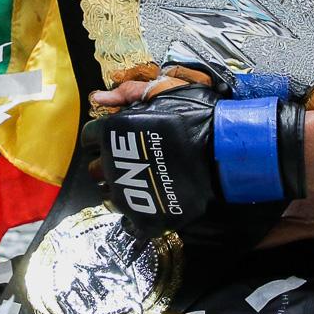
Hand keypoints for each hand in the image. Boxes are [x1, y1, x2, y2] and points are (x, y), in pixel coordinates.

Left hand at [80, 73, 305, 240]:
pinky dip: (137, 216)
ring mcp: (126, 194)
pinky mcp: (143, 216)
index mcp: (110, 133)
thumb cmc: (194, 115)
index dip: (103, 135)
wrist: (224, 149)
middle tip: (131, 159)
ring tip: (142, 181)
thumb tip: (97, 97)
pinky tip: (151, 203)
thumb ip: (126, 93)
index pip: (89, 136)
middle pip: (94, 169)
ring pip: (109, 196)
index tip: (119, 136)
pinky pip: (129, 222)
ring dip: (120, 188)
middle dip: (108, 163)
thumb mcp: (162, 91)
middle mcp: (110, 165)